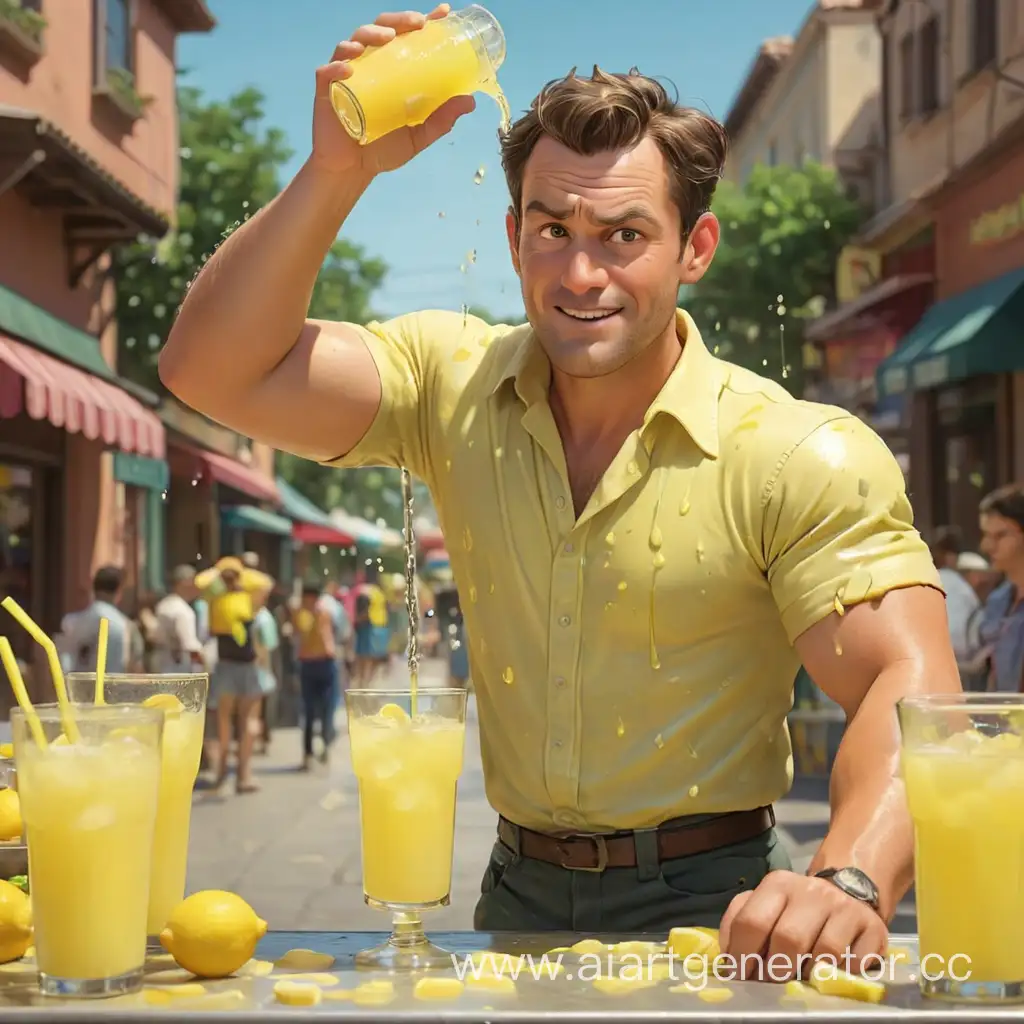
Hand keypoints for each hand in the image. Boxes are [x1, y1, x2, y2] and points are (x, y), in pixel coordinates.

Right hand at [311, 4, 476, 175]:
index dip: (424, 21)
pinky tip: (349, 68)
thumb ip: (442, 119)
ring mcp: (347, 74)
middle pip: (381, 29)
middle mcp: (369, 65)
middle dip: (399, 20)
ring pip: (355, 41)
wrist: (352, 171)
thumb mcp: (418, 135)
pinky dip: (339, 66)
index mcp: (391, 70)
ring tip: (387, 38)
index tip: (443, 12)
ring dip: (370, 33)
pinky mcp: (327, 89)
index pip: (407, 37)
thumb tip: (470, 101)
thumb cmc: (383, 150)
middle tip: (416, 24)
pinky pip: (329, 70)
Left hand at [719, 871, 887, 981]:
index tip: (738, 977)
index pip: (751, 921)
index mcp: (777, 883)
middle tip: (770, 985)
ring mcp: (843, 908)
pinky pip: (854, 963)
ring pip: (823, 953)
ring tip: (801, 977)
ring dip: (809, 974)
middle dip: (775, 970)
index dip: (741, 955)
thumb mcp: (766, 903)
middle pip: (787, 938)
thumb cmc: (798, 907)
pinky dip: (841, 974)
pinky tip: (833, 971)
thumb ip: (742, 922)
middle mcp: (810, 891)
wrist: (847, 889)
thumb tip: (727, 959)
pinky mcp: (872, 927)